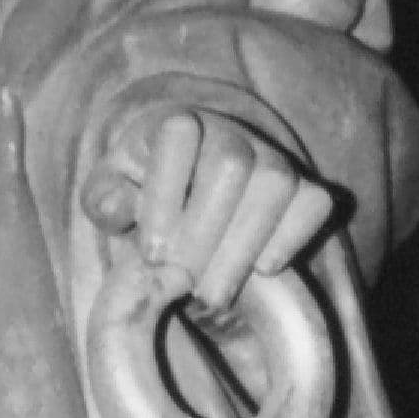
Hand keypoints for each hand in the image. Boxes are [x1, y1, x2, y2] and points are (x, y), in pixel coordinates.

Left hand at [83, 101, 337, 319]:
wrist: (194, 191)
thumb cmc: (146, 193)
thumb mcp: (113, 192)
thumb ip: (104, 198)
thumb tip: (116, 206)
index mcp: (178, 124)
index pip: (178, 136)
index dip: (165, 194)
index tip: (152, 254)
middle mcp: (231, 132)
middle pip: (230, 166)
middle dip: (205, 232)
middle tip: (184, 284)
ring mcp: (273, 157)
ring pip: (275, 184)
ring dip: (243, 245)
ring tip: (213, 293)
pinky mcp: (306, 188)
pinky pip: (314, 204)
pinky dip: (292, 238)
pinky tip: (262, 272)